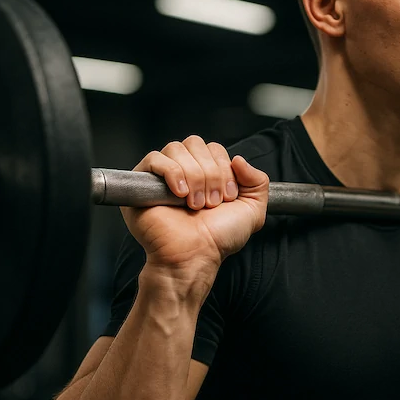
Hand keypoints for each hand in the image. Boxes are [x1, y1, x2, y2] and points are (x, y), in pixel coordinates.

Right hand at [121, 136, 268, 270]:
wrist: (194, 255)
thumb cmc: (218, 238)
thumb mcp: (252, 210)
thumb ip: (259, 181)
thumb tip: (239, 159)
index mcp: (205, 173)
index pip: (213, 148)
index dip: (223, 168)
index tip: (226, 197)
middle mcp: (183, 171)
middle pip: (195, 143)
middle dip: (210, 172)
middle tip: (211, 202)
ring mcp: (160, 176)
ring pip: (176, 149)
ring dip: (193, 176)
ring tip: (195, 203)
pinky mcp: (141, 183)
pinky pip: (154, 159)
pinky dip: (172, 173)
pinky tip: (180, 195)